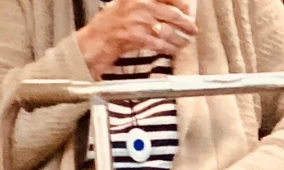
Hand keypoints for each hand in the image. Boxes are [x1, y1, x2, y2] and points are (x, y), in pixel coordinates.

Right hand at [72, 0, 193, 74]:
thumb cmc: (105, 26)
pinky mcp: (138, 38)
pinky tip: (173, 50)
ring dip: (180, 38)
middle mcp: (140, 5)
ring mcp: (139, 21)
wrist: (91, 43)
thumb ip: (144, 2)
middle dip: (187, 24)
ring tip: (184, 42)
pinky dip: (169, 48)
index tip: (189, 10)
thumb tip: (167, 6)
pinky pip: (161, 43)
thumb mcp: (123, 4)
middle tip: (192, 29)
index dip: (183, 4)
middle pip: (174, 14)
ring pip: (169, 30)